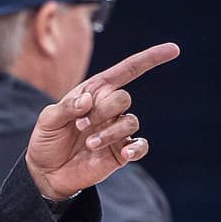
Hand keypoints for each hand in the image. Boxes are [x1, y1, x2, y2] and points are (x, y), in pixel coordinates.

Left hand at [24, 43, 180, 200]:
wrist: (47, 172)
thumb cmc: (47, 140)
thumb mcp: (48, 120)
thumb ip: (66, 107)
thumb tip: (88, 100)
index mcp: (95, 92)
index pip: (127, 70)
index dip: (150, 59)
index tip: (173, 50)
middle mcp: (109, 109)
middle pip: (123, 98)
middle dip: (102, 111)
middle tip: (80, 125)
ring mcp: (117, 130)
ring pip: (130, 122)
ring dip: (109, 132)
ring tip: (89, 144)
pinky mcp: (121, 152)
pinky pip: (140, 146)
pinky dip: (136, 148)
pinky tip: (124, 153)